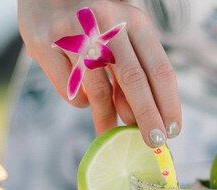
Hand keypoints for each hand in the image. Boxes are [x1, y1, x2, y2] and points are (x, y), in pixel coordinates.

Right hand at [18, 0, 181, 145]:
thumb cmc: (93, 22)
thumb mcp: (121, 36)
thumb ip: (132, 72)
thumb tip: (139, 120)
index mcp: (133, 20)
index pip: (160, 69)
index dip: (168, 104)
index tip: (172, 131)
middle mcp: (106, 21)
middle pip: (134, 80)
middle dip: (147, 118)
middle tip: (153, 143)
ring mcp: (73, 31)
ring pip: (98, 90)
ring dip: (108, 119)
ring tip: (110, 133)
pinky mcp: (44, 44)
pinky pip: (69, 90)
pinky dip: (79, 100)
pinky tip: (80, 92)